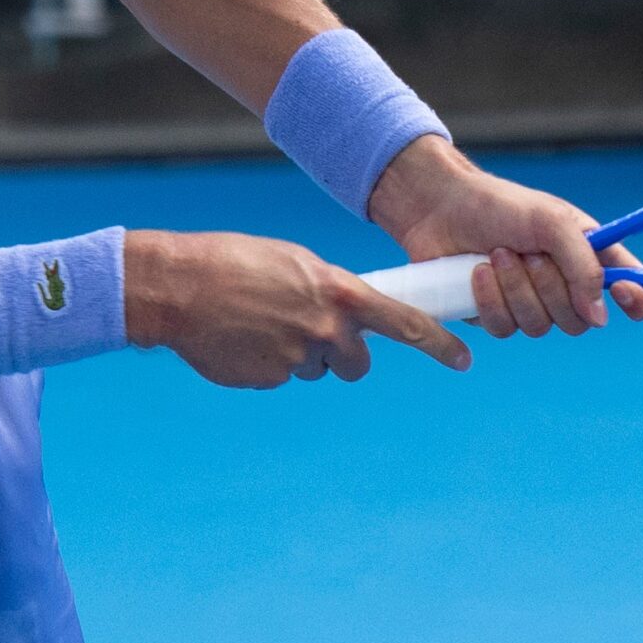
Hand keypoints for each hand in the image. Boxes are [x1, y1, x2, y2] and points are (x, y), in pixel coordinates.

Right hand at [123, 227, 471, 388]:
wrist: (178, 287)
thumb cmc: (235, 262)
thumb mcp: (295, 263)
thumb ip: (330, 291)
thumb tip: (347, 316)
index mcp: (338, 292)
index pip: (404, 323)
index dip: (439, 343)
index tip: (464, 358)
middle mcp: (326, 330)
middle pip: (357, 362)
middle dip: (342, 354)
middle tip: (311, 332)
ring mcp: (297, 359)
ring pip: (315, 369)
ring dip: (298, 354)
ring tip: (261, 324)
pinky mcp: (269, 380)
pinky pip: (281, 376)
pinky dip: (266, 362)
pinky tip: (241, 338)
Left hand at [366, 138, 642, 338]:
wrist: (440, 207)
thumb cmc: (501, 205)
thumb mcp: (552, 222)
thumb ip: (584, 266)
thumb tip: (600, 316)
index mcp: (591, 257)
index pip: (637, 292)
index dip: (639, 301)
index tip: (622, 292)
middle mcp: (566, 285)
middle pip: (581, 320)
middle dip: (551, 287)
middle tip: (529, 253)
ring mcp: (531, 304)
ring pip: (539, 327)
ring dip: (516, 289)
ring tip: (497, 254)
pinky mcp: (496, 315)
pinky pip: (504, 329)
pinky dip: (490, 299)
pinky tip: (477, 272)